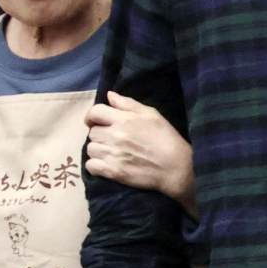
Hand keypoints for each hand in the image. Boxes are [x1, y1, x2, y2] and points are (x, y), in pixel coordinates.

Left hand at [86, 92, 195, 214]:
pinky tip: (106, 165)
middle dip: (99, 134)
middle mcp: (115, 135)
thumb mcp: (151, 114)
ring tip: (110, 152)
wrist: (176, 167)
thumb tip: (109, 95)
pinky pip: (91, 166)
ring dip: (98, 150)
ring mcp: (112, 154)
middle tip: (111, 139)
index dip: (92, 116)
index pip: (95, 111)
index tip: (95, 121)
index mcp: (124, 119)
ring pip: (90, 149)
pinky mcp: (113, 171)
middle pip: (92, 132)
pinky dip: (95, 166)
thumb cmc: (166, 138)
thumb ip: (128, 103)